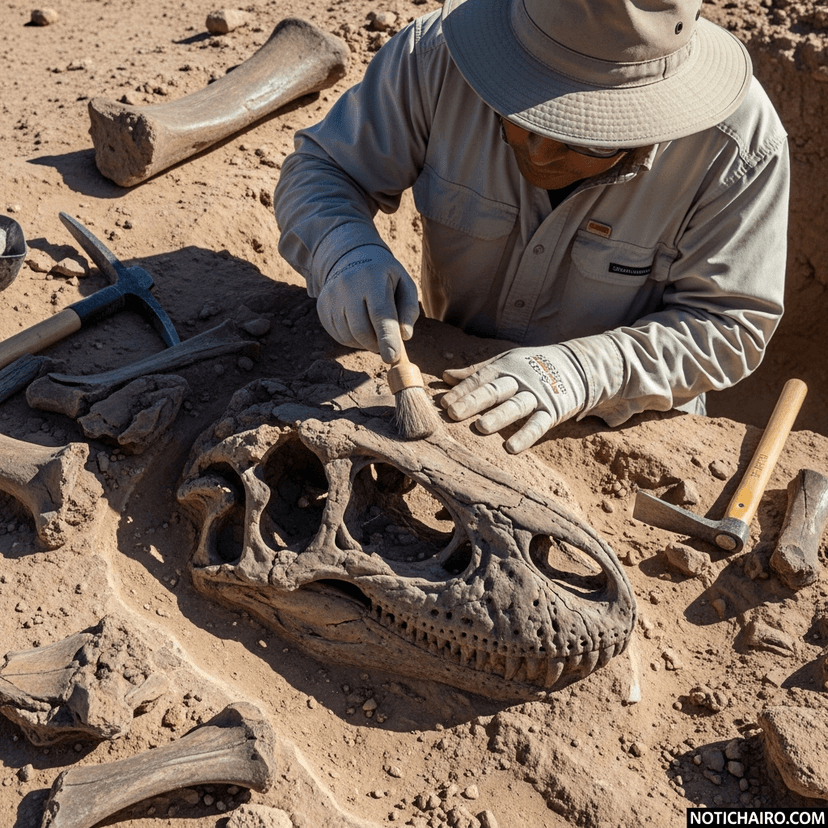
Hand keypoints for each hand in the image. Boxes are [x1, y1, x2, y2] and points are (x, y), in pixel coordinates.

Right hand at [316, 245, 419, 362]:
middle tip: (388, 344)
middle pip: (362, 330)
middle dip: (377, 344)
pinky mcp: (322, 307)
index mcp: (372, 278)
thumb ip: (409, 309)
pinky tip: (360, 324)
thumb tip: (405, 336)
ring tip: (374, 326)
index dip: (387, 338)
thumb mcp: (404, 283)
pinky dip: (354, 339)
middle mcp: (347, 286)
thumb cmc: (385, 276)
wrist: (350, 257)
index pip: (379, 313)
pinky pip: (339, 336)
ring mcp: (331, 297)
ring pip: (349, 336)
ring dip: (366, 342)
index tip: (393, 358)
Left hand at [441, 345, 587, 452]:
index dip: (462, 390)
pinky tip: (511, 448)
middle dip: (473, 401)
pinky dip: (526, 436)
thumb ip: (476, 372)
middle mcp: (519, 380)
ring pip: (515, 406)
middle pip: (494, 391)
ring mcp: (537, 395)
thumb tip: (445, 376)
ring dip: (498, 417)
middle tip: (453, 412)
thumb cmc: (532, 365)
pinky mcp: (553, 411)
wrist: (579, 365)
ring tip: (481, 427)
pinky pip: (538, 425)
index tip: (443, 403)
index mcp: (504, 367)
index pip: (480, 379)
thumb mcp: (505, 361)